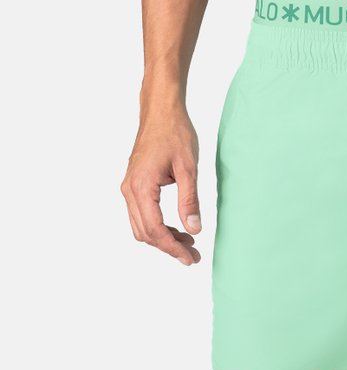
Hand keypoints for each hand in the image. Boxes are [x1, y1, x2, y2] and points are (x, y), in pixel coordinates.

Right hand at [120, 106, 202, 265]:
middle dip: (168, 247)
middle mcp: (129, 190)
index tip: (190, 258)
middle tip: (193, 255)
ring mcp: (129, 187)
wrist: (161, 110)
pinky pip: (141, 213)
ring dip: (163, 237)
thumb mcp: (187, 167)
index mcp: (141, 187)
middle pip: (145, 233)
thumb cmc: (175, 132)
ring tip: (188, 242)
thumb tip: (194, 229)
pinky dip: (157, 224)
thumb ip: (189, 199)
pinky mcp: (134, 183)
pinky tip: (177, 226)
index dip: (172, 248)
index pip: (155, 230)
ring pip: (141, 225)